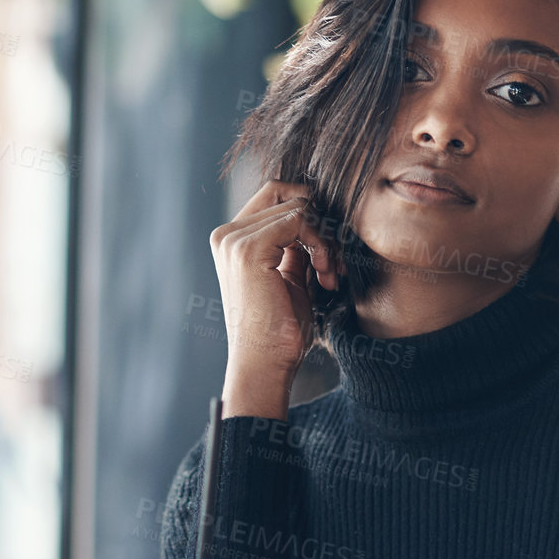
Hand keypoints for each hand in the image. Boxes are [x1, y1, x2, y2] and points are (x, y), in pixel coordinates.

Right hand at [208, 181, 341, 418]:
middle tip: (332, 263)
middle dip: (321, 223)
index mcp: (231, 240)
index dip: (310, 216)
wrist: (265, 364)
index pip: (276, 196)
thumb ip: (294, 245)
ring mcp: (234, 239)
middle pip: (287, 193)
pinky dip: (321, 243)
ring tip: (329, 274)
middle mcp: (226, 234)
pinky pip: (299, 218)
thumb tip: (318, 216)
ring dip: (325, 238)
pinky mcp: (248, 248)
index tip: (327, 254)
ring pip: (298, 205)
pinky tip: (324, 273)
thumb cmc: (279, 330)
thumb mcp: (290, 277)